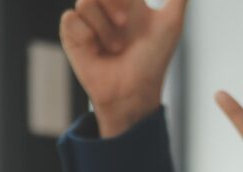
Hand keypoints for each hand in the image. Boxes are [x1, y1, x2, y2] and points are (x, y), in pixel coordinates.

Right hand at [59, 0, 187, 137]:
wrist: (134, 91)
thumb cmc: (152, 61)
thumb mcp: (171, 24)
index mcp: (127, 1)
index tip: (129, 15)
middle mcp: (106, 7)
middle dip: (114, 3)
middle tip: (125, 23)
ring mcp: (87, 20)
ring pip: (85, 1)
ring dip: (105, 28)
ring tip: (117, 48)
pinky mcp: (72, 34)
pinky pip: (71, 18)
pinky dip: (87, 34)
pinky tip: (97, 50)